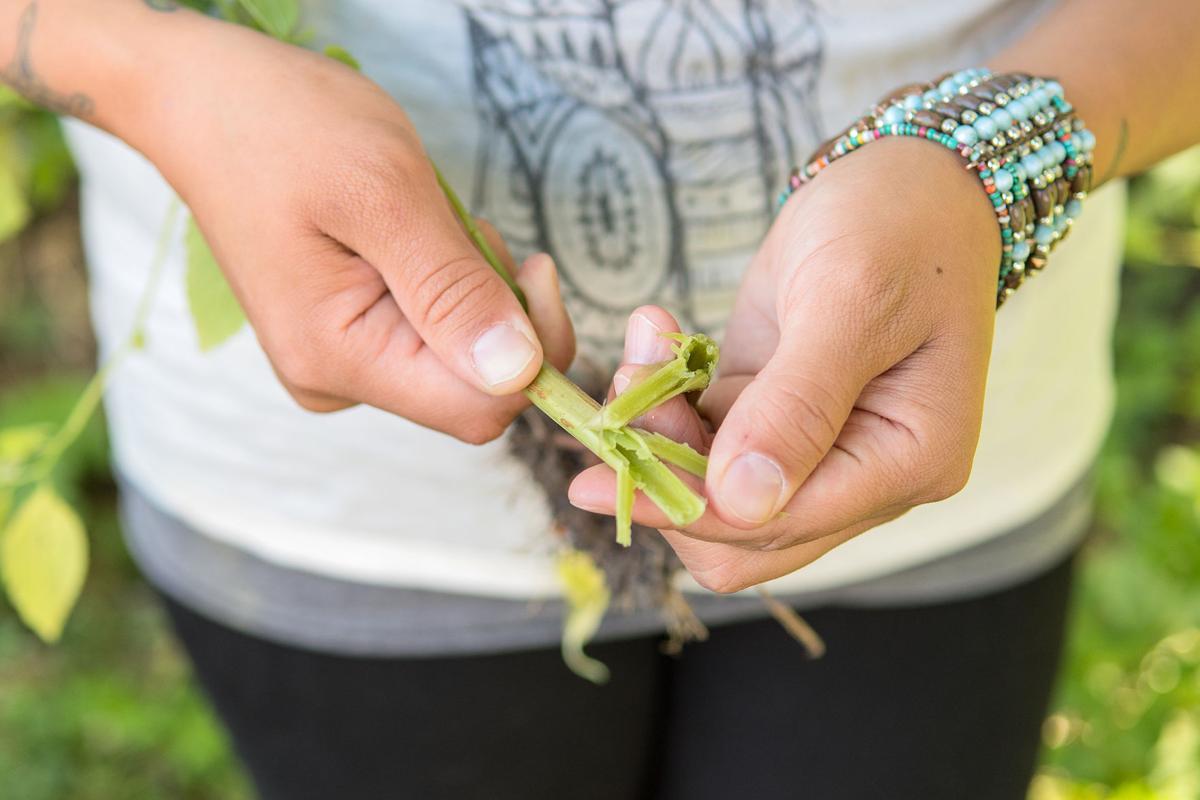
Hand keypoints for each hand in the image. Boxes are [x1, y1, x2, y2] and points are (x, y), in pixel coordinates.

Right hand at [124, 12, 572, 442]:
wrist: (203, 99)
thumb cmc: (284, 127)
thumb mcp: (384, 192)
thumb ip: (453, 290)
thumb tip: (519, 373)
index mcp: (341, 359)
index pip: (483, 408)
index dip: (534, 352)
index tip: (534, 266)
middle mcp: (337, 381)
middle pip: (474, 388)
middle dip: (499, 310)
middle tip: (466, 228)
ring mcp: (338, 363)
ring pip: (457, 358)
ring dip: (471, 289)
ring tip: (427, 219)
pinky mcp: (344, 337)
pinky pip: (428, 333)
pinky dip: (445, 284)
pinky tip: (413, 234)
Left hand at [569, 138, 998, 591]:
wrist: (908, 178)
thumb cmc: (899, 225)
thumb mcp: (849, 300)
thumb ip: (798, 404)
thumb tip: (744, 501)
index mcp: (908, 462)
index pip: (784, 525)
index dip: (690, 508)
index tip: (598, 479)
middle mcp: (866, 475)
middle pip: (742, 536)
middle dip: (667, 478)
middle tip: (625, 395)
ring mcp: (817, 449)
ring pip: (711, 493)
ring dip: (658, 436)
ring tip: (641, 351)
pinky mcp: (771, 414)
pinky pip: (703, 442)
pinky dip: (665, 404)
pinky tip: (655, 342)